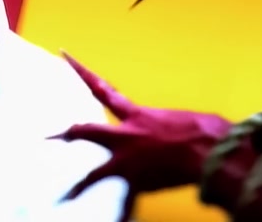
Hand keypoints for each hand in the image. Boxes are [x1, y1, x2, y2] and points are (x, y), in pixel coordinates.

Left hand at [49, 51, 237, 220]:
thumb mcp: (182, 120)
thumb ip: (168, 124)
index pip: (103, 89)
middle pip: (86, 132)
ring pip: (95, 175)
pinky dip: (124, 211)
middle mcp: (126, 137)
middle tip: (49, 137)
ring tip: (63, 197)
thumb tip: (176, 130)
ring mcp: (128, 162)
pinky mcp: (138, 185)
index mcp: (137, 115)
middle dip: (68, 134)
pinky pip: (126, 202)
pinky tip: (116, 221)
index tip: (64, 56)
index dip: (81, 71)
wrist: (211, 154)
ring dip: (79, 186)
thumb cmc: (206, 132)